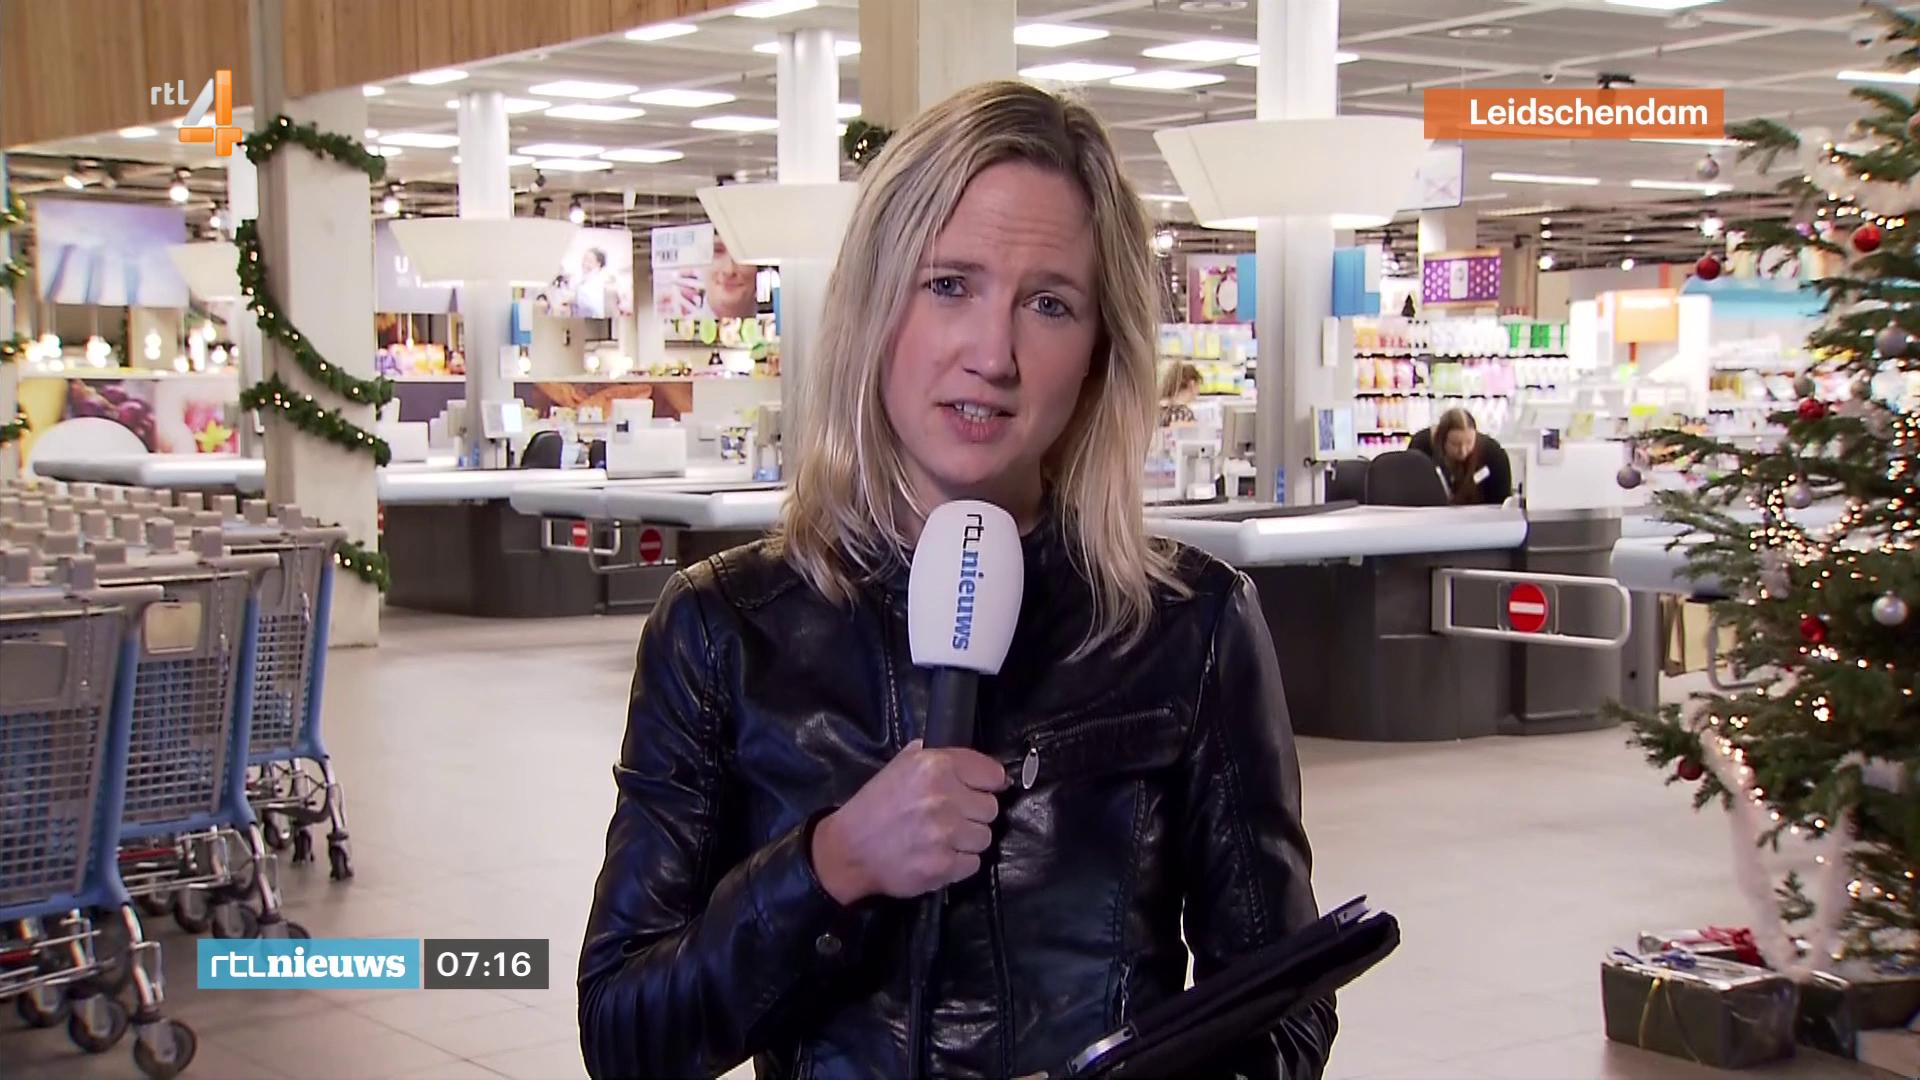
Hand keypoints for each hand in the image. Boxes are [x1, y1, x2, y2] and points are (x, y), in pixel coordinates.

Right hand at [811, 740, 1009, 905]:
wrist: (849, 849)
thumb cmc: (875, 805)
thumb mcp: (899, 766)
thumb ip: (935, 757)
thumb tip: (973, 764)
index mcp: (936, 766)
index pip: (993, 774)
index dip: (987, 784)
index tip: (978, 791)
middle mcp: (945, 796)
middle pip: (991, 808)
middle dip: (973, 814)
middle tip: (950, 818)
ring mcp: (946, 833)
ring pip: (984, 837)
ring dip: (967, 840)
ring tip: (941, 839)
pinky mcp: (944, 865)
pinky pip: (973, 863)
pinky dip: (958, 863)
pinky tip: (937, 856)